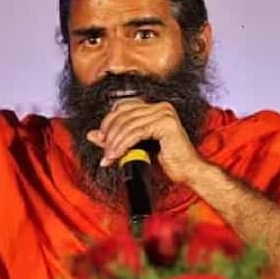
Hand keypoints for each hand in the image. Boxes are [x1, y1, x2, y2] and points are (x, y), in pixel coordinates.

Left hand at [86, 101, 211, 185]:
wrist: (188, 172)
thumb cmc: (167, 161)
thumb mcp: (135, 148)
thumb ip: (115, 139)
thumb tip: (92, 135)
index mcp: (155, 108)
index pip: (123, 106)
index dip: (108, 121)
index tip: (100, 139)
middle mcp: (160, 107)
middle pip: (123, 114)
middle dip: (109, 134)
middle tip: (103, 151)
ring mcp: (164, 113)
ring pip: (128, 125)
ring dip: (114, 142)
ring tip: (109, 157)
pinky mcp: (166, 124)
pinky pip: (136, 133)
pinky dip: (122, 145)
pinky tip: (116, 155)